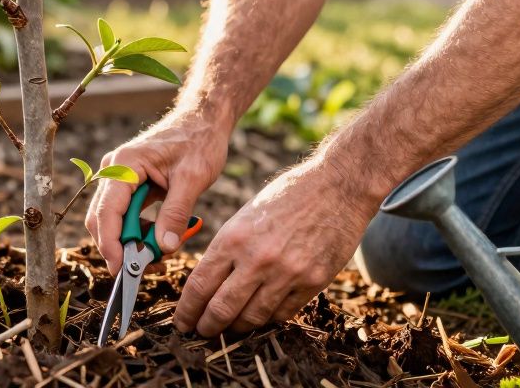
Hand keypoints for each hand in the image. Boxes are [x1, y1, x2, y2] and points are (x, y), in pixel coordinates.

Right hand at [85, 109, 228, 272]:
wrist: (204, 120)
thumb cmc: (199, 141)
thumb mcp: (192, 179)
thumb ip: (176, 213)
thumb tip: (165, 247)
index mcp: (124, 165)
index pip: (106, 212)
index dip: (110, 245)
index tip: (122, 270)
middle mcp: (114, 170)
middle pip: (102, 219)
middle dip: (119, 247)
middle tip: (144, 268)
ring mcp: (119, 177)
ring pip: (111, 220)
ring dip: (130, 241)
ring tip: (159, 254)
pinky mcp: (129, 184)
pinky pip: (125, 214)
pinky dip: (138, 231)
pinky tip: (159, 237)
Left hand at [172, 155, 376, 336]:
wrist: (337, 186)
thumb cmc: (287, 196)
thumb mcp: (246, 216)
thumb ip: (227, 249)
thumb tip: (207, 284)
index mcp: (233, 238)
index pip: (200, 285)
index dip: (187, 310)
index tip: (182, 322)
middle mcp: (257, 259)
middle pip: (222, 309)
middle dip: (207, 326)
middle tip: (201, 333)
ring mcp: (287, 273)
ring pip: (252, 318)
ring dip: (237, 327)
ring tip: (230, 328)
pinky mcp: (313, 282)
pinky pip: (282, 314)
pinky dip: (268, 318)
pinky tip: (260, 316)